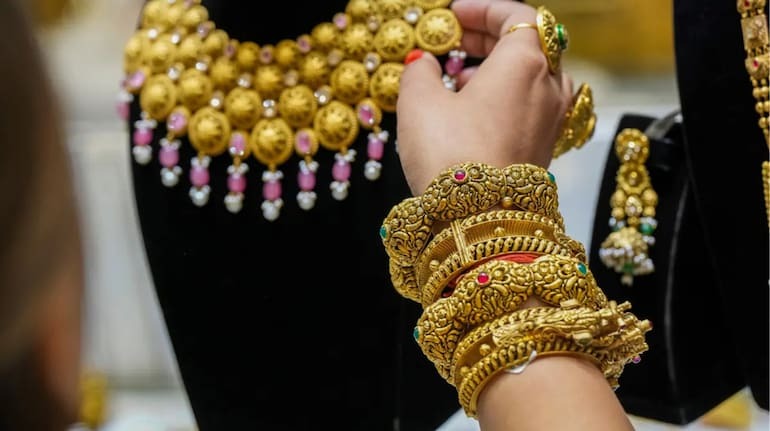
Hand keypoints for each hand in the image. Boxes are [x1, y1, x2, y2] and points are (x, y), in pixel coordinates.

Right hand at [396, 0, 573, 194]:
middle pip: (527, 46)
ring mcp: (553, 121)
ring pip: (531, 79)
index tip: (455, 14)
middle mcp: (550, 87)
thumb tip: (422, 63)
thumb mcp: (419, 104)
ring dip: (498, 72)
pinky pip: (531, 109)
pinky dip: (507, 100)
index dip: (482, 10)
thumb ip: (419, 72)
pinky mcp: (547, 149)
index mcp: (526, 62)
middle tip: (454, 41)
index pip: (516, 16)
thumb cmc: (452, 157)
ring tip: (459, 80)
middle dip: (488, 39)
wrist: (480, 221)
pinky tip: (475, 114)